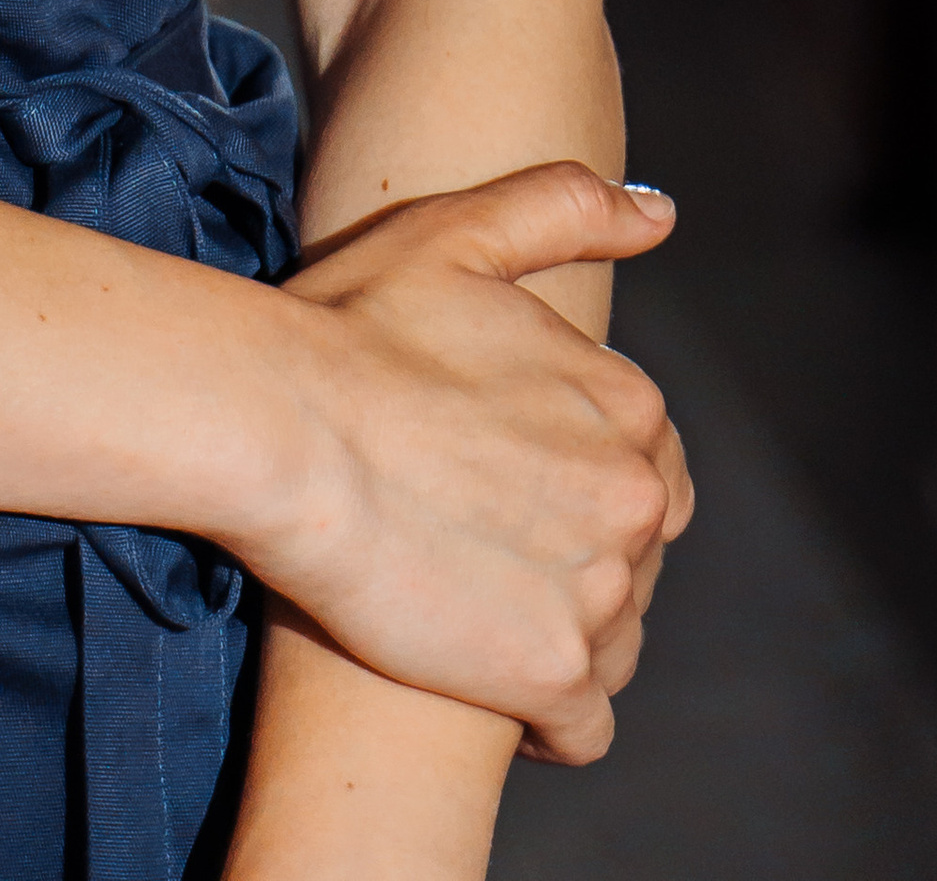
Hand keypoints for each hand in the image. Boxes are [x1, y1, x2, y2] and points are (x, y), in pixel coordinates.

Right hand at [240, 161, 692, 765]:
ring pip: (612, 644)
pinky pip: (581, 728)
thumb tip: (661, 211)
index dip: (574, 478)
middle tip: (475, 545)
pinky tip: (481, 684)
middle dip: (572, 558)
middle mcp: (634, 498)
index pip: (645, 468)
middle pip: (635, 558)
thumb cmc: (349, 326)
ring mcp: (599, 592)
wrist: (276, 426)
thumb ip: (567, 208)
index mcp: (626, 403)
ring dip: (557, 636)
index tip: (502, 482)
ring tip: (470, 611)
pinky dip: (545, 721)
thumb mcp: (456, 233)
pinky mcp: (549, 673)